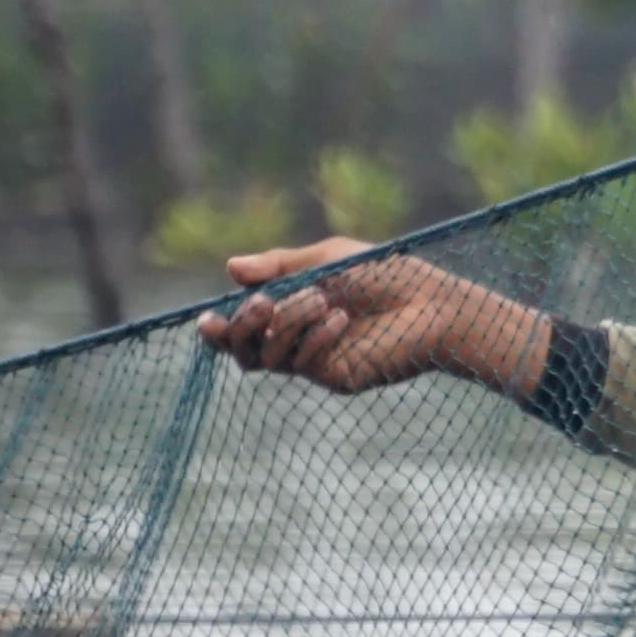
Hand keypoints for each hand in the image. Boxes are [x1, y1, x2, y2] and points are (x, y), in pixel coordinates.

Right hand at [194, 237, 551, 399]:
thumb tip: (230, 267)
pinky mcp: (335, 378)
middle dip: (243, 327)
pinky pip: (303, 362)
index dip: (217, 330)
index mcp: (288, 311)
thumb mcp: (325, 259)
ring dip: (287, 323)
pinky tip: (341, 319)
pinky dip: (315, 338)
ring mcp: (314, 362)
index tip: (205, 320)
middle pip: (242, 351)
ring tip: (321, 299)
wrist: (430, 301)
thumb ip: (279, 266)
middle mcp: (295, 341)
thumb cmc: (382, 274)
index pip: (240, 329)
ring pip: (268, 357)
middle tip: (263, 305)